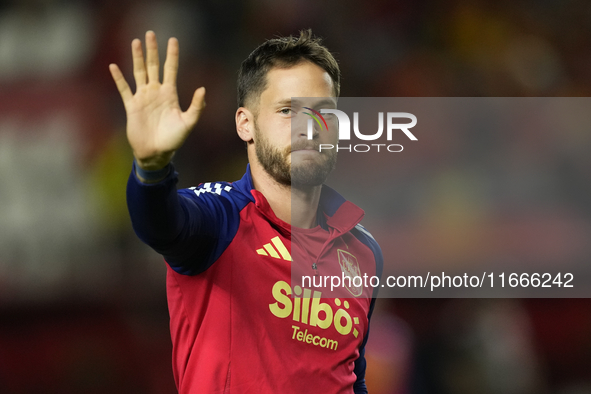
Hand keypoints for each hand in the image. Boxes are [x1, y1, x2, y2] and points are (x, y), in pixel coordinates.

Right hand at [109, 31, 205, 169]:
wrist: (156, 153)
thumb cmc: (174, 140)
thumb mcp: (188, 123)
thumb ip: (196, 107)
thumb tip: (202, 89)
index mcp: (170, 94)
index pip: (171, 69)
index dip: (172, 55)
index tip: (173, 40)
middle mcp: (156, 92)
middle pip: (154, 66)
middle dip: (153, 50)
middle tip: (150, 33)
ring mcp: (143, 98)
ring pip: (139, 73)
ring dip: (137, 58)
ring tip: (135, 42)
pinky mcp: (132, 106)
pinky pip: (124, 89)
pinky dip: (119, 78)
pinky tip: (113, 67)